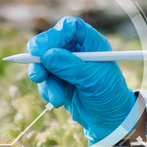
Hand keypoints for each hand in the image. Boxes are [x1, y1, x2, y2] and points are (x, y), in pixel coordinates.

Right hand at [27, 17, 138, 143]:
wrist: (109, 119)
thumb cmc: (109, 95)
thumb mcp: (93, 80)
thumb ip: (70, 66)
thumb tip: (46, 55)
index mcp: (90, 41)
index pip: (68, 27)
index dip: (53, 36)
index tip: (39, 50)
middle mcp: (76, 49)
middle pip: (49, 43)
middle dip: (40, 60)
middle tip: (37, 75)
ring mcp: (65, 64)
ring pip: (42, 64)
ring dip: (46, 83)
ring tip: (58, 99)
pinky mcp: (57, 79)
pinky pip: (43, 80)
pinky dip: (47, 91)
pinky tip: (59, 100)